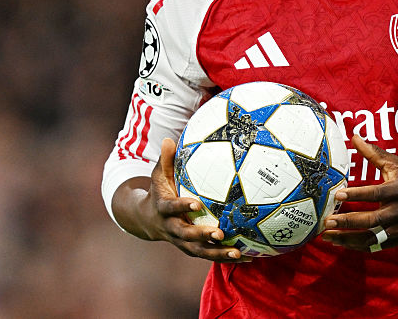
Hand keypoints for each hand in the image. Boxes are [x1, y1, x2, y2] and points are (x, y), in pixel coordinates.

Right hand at [145, 137, 249, 262]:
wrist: (148, 220)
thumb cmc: (159, 192)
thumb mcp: (158, 176)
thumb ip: (165, 160)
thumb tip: (168, 139)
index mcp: (164, 210)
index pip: (172, 208)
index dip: (182, 207)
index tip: (196, 204)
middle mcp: (172, 229)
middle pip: (186, 236)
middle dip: (202, 236)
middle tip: (219, 234)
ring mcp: (182, 242)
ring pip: (200, 251)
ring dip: (217, 254)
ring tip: (237, 253)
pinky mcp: (193, 249)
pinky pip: (210, 255)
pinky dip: (226, 258)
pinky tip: (249, 257)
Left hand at [320, 134, 397, 251]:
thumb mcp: (396, 164)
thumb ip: (373, 152)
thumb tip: (354, 136)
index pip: (375, 193)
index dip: (357, 195)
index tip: (338, 195)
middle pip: (372, 220)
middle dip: (348, 221)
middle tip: (327, 220)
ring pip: (371, 238)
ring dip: (348, 238)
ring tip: (327, 236)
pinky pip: (375, 246)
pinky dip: (357, 246)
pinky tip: (339, 242)